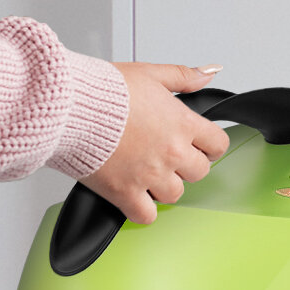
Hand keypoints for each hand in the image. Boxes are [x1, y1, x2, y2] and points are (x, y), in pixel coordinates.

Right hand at [81, 62, 230, 223]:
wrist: (72, 108)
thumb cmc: (104, 91)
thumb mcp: (149, 73)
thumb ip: (182, 76)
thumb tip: (207, 73)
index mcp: (181, 124)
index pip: (217, 144)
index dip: (209, 145)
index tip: (198, 146)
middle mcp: (171, 153)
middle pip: (199, 173)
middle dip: (186, 166)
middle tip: (167, 158)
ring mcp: (150, 176)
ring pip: (174, 195)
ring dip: (163, 187)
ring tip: (146, 174)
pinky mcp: (126, 194)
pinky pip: (146, 216)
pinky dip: (142, 210)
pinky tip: (134, 196)